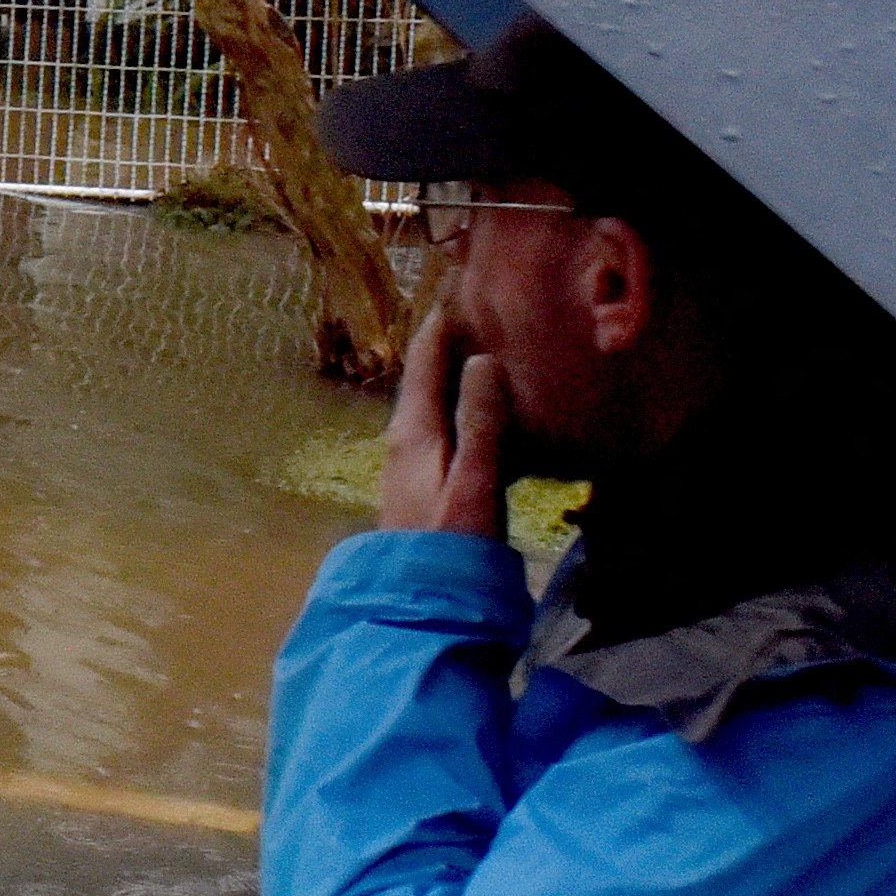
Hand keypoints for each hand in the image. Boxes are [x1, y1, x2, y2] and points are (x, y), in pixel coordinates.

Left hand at [378, 294, 512, 538]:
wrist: (423, 609)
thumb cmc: (448, 546)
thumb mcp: (472, 482)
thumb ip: (481, 423)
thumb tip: (483, 359)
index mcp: (412, 434)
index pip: (424, 365)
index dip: (439, 325)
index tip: (456, 286)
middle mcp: (405, 444)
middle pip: (426, 381)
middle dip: (448, 345)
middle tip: (479, 311)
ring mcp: (413, 469)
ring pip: (435, 407)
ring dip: (456, 379)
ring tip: (487, 351)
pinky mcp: (426, 490)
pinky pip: (448, 433)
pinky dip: (467, 412)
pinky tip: (489, 419)